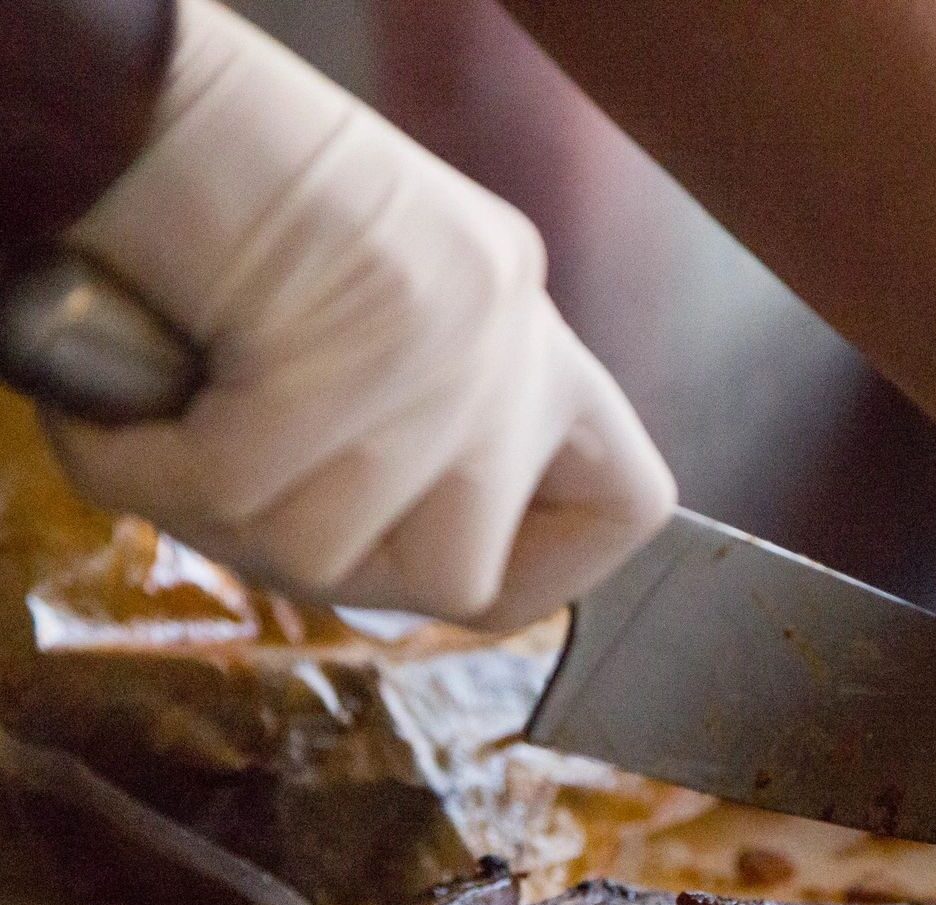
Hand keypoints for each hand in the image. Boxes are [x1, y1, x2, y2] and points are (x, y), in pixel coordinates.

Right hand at [45, 0, 674, 628]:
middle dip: (340, 572)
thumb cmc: (232, 229)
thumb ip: (417, 449)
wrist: (151, 102)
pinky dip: (151, 473)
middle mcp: (519, 339)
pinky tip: (118, 424)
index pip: (626, 506)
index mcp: (536, 348)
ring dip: (225, 519)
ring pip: (334, 554)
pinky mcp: (379, 326)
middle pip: (458, 580)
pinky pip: (240, 494)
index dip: (552, 572)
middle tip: (257, 495)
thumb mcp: (371, 348)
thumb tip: (390, 572)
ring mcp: (460, 337)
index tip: (455, 559)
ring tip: (173, 431)